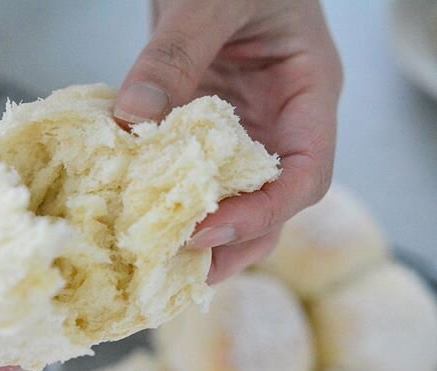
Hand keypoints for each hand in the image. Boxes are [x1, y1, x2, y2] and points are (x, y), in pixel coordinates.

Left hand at [115, 0, 341, 282]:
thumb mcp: (210, 2)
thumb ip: (174, 55)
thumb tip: (131, 120)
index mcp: (308, 95)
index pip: (305, 175)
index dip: (263, 214)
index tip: (207, 233)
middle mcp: (280, 121)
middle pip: (273, 203)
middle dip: (234, 243)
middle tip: (184, 273)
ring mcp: (246, 127)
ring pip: (236, 196)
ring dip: (204, 234)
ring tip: (164, 264)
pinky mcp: (208, 127)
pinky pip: (197, 171)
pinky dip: (173, 196)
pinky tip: (143, 217)